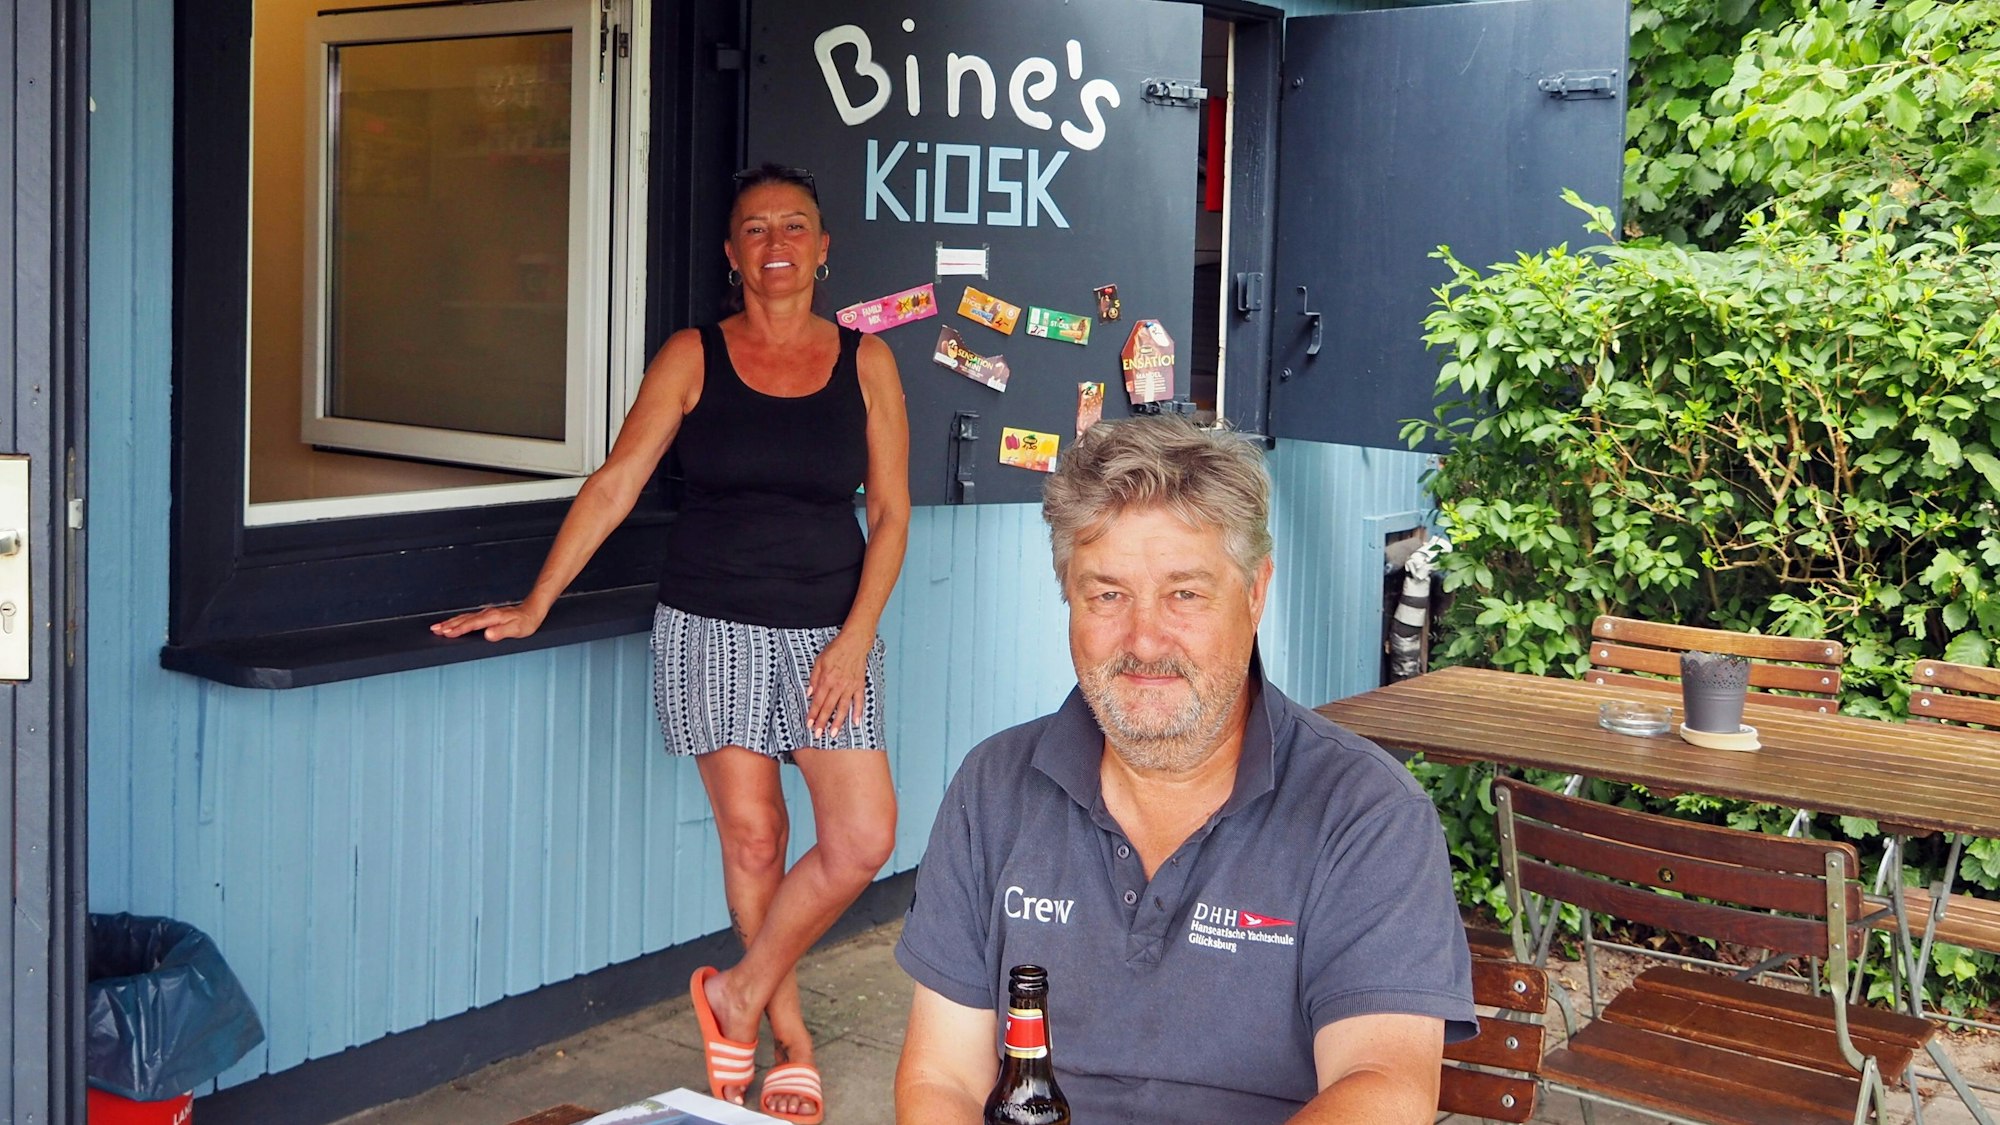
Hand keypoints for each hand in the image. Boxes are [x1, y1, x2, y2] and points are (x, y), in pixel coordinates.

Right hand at [431, 602, 545, 642]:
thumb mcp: (517, 629)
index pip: (471, 624)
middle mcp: (486, 614)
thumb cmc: (526, 622)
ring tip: (437, 627)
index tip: (446, 633)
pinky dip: (458, 620)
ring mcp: (486, 613)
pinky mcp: (487, 615)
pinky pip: (468, 617)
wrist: (533, 610)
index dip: (458, 629)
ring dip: (450, 622)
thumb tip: (488, 635)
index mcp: (492, 617)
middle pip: (464, 619)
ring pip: (464, 618)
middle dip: (448, 625)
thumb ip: (502, 632)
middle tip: (434, 630)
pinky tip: (453, 623)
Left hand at [807, 629, 872, 741]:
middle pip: (829, 707)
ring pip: (843, 707)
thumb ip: (814, 678)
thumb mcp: (819, 661)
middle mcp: (838, 685)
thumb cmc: (835, 650)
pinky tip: (856, 722)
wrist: (854, 643)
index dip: (813, 713)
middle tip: (818, 735)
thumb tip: (809, 694)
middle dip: (822, 722)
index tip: (809, 724)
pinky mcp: (860, 685)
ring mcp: (850, 686)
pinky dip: (858, 712)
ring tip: (834, 734)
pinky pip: (859, 701)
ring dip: (838, 721)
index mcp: (826, 679)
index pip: (818, 701)